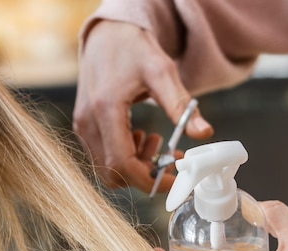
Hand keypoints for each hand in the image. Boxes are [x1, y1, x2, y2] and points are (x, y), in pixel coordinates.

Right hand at [73, 20, 212, 192]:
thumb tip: (203, 133)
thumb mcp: (162, 72)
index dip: (149, 180)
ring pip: (108, 170)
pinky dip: (126, 157)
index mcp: (106, 109)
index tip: (174, 179)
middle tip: (168, 158)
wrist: (107, 33)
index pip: (122, 164)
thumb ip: (181, 105)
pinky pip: (103, 157)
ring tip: (157, 142)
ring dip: (136, 166)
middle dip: (144, 174)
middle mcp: (88, 122)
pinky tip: (142, 137)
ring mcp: (83, 126)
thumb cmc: (133, 48)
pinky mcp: (85, 127)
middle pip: (113, 174)